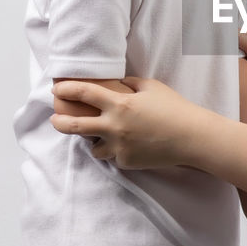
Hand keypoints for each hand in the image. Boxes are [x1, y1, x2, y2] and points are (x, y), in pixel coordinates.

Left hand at [50, 77, 204, 167]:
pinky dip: (118, 151)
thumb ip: (129, 84)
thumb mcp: (151, 87)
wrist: (191, 137)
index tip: (57, 90)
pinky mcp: (127, 162)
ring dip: (95, 142)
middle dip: (59, 123)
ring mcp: (120, 147)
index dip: (67, 90)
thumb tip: (116, 84)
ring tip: (101, 138)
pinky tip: (131, 145)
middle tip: (54, 120)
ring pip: (93, 149)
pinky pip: (114, 157)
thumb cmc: (174, 108)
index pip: (84, 94)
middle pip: (75, 126)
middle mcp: (115, 127)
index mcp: (120, 104)